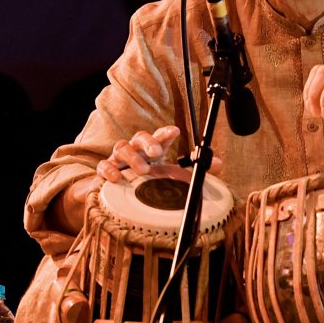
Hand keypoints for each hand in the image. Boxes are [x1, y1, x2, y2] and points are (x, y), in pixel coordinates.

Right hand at [94, 125, 224, 182]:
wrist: (116, 191)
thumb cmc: (147, 179)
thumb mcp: (170, 175)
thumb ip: (193, 170)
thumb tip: (220, 164)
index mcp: (152, 149)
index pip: (160, 136)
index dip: (166, 133)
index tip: (175, 131)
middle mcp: (135, 150)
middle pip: (140, 137)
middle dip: (149, 142)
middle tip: (157, 153)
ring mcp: (118, 159)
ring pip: (121, 148)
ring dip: (132, 157)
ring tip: (143, 170)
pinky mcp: (105, 171)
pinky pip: (103, 166)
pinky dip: (108, 169)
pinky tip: (116, 177)